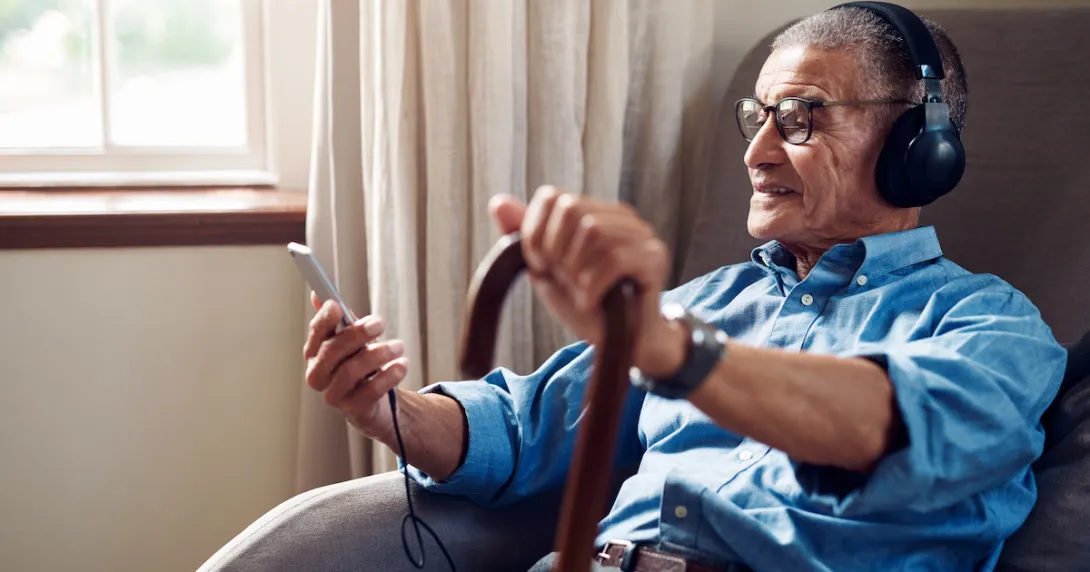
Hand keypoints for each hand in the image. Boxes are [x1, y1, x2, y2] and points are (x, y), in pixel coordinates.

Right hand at [303, 292, 408, 439]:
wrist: (374, 404)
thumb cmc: (360, 365)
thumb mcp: (351, 340)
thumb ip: (339, 320)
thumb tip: (319, 295)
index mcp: (315, 354)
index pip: (315, 334)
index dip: (324, 319)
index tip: (337, 306)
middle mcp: (319, 375)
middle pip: (332, 352)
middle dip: (356, 334)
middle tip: (379, 323)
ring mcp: (334, 395)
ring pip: (351, 371)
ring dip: (378, 354)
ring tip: (399, 346)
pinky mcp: (355, 409)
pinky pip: (370, 391)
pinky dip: (389, 375)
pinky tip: (402, 365)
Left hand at [489, 186, 686, 376]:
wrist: (624, 343)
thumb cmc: (588, 305)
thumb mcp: (547, 270)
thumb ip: (525, 236)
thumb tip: (497, 202)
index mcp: (595, 212)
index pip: (553, 197)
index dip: (536, 233)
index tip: (542, 266)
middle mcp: (621, 216)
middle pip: (572, 208)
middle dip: (555, 250)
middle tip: (564, 280)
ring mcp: (642, 234)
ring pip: (593, 231)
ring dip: (576, 271)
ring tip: (583, 292)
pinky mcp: (654, 258)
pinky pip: (614, 258)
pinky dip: (593, 286)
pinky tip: (593, 302)